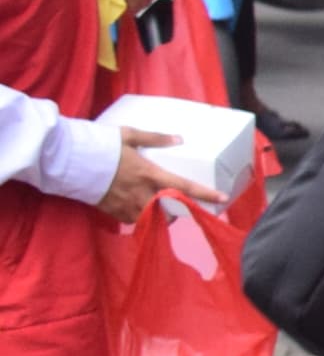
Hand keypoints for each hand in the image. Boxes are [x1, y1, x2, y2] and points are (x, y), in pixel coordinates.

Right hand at [95, 127, 231, 228]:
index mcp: (149, 173)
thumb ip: (155, 138)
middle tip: (180, 207)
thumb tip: (178, 139)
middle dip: (176, 212)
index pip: (183, 186)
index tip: (222, 198)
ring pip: (150, 218)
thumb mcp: (129, 135)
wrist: (69, 160)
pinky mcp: (111, 210)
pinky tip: (135, 208)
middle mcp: (141, 192)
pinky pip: (130, 220)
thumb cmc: (101, 145)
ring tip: (157, 209)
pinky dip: (136, 217)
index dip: (204, 193)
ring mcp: (126, 203)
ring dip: (156, 216)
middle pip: (169, 210)